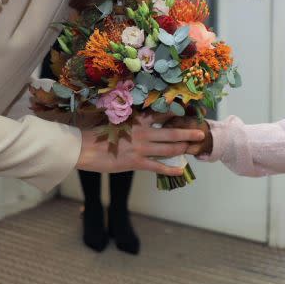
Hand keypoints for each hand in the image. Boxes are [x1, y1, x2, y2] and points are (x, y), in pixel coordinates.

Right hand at [75, 114, 204, 174]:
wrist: (84, 147)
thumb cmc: (98, 133)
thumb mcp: (116, 120)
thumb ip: (132, 119)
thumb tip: (141, 117)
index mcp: (137, 119)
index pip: (162, 114)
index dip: (176, 114)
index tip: (188, 113)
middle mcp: (142, 132)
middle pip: (171, 132)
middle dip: (188, 133)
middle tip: (201, 133)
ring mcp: (141, 148)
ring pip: (168, 149)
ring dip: (183, 149)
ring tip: (193, 148)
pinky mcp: (136, 162)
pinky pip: (157, 167)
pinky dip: (170, 169)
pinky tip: (181, 170)